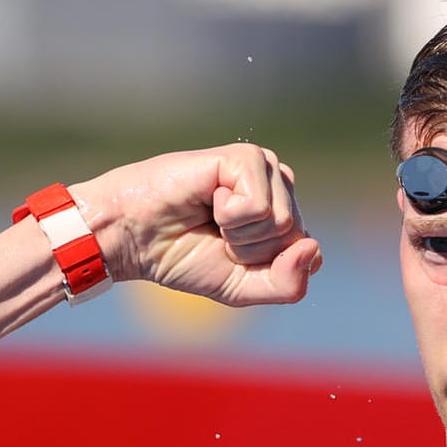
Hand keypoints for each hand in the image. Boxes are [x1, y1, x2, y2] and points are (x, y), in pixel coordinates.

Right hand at [69, 144, 321, 306]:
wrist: (133, 238)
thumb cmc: (184, 257)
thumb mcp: (243, 288)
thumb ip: (288, 284)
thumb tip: (312, 247)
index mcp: (284, 215)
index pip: (309, 256)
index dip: (265, 268)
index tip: (230, 256)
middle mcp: (279, 187)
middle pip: (296, 238)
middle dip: (251, 251)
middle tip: (216, 235)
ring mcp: (264, 168)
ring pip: (282, 223)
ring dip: (239, 234)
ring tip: (210, 217)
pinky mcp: (245, 157)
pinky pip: (260, 207)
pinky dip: (230, 216)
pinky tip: (208, 199)